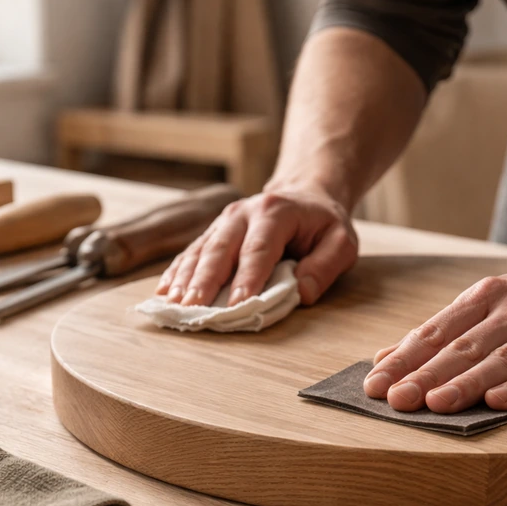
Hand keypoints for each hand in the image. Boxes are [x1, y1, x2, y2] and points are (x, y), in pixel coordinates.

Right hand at [155, 187, 358, 306]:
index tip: (237, 305)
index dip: (247, 278)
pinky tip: (164, 293)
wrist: (305, 196)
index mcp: (275, 212)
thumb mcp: (341, 242)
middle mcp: (243, 213)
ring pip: (200, 251)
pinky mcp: (213, 233)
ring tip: (174, 305)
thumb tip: (302, 293)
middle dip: (205, 281)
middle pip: (220, 249)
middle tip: (193, 309)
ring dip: (185, 280)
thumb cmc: (323, 224)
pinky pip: (191, 253)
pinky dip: (177, 273)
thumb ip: (325, 266)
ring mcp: (224, 222)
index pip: (259, 249)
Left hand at [363, 262, 506, 411]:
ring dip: (468, 383)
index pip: (439, 331)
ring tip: (436, 403)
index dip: (406, 358)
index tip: (375, 384)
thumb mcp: (491, 305)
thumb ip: (442, 332)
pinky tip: (497, 402)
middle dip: (427, 374)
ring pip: (505, 360)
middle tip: (397, 400)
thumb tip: (384, 358)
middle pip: (466, 346)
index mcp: (489, 296)